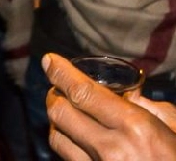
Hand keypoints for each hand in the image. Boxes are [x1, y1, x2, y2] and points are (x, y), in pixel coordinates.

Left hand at [44, 53, 175, 160]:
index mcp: (135, 127)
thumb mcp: (175, 128)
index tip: (49, 60)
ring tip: (66, 110)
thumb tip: (127, 92)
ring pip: (57, 136)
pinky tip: (76, 137)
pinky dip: (67, 143)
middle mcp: (111, 149)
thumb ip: (149, 107)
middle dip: (54, 94)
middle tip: (59, 87)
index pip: (82, 92)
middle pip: (60, 112)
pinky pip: (68, 158)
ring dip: (57, 120)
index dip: (60, 73)